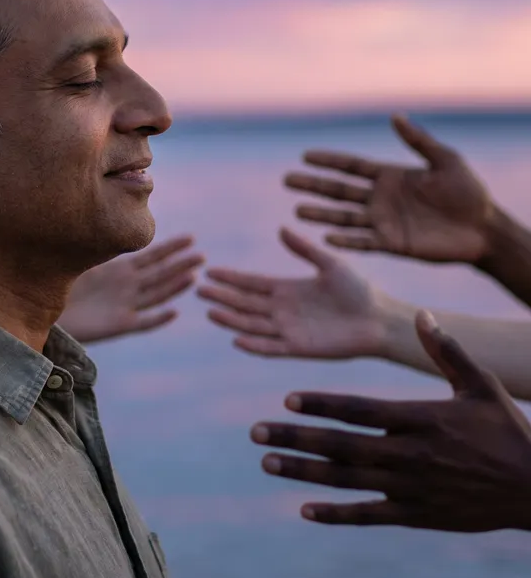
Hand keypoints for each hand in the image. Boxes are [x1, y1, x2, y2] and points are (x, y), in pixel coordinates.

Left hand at [58, 236, 203, 342]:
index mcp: (121, 270)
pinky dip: (158, 318)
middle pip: (160, 274)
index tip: (191, 238)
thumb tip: (105, 218)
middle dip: (181, 264)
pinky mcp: (119, 325)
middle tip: (202, 256)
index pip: (153, 256)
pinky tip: (173, 312)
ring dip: (174, 287)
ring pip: (156, 294)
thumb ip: (99, 244)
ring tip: (193, 277)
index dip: (171, 248)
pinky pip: (143, 323)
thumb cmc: (62, 284)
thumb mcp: (81, 258)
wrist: (51, 315)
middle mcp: (128, 287)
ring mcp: (126, 305)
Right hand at [198, 228, 384, 358]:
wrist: (379, 319)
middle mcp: (283, 310)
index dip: (231, 278)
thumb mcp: (329, 264)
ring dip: (231, 319)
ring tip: (211, 311)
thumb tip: (281, 228)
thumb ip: (304, 249)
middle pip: (245, 303)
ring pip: (252, 324)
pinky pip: (271, 347)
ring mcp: (289, 330)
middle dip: (223, 296)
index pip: (252, 283)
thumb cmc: (358, 290)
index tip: (210, 271)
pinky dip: (254, 345)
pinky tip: (236, 339)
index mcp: (288, 289)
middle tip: (198, 289)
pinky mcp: (299, 348)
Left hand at [251, 311, 530, 531]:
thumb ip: (447, 350)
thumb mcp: (481, 384)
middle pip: (340, 445)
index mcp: (420, 418)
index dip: (322, 404)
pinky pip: (369, 516)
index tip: (286, 399)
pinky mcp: (416, 516)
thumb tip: (422, 313)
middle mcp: (408, 455)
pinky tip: (305, 511)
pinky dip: (336, 515)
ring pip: (346, 480)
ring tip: (267, 463)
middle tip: (255, 433)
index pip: (360, 409)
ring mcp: (410, 488)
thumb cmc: (507, 430)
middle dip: (295, 439)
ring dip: (303, 472)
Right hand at [284, 114, 493, 262]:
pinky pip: (363, 242)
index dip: (328, 161)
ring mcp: (383, 222)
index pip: (351, 167)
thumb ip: (419, 141)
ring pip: (344, 217)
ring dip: (321, 214)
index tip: (304, 155)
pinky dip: (346, 240)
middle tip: (287, 180)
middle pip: (339, 191)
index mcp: (389, 177)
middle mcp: (380, 199)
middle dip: (313, 185)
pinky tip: (327, 237)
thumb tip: (395, 116)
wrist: (484, 229)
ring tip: (297, 210)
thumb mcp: (445, 160)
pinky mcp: (392, 244)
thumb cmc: (469, 192)